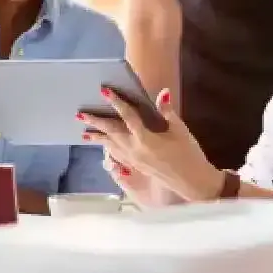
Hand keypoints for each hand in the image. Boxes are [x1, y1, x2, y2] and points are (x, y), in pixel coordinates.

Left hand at [79, 87, 223, 202]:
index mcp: (145, 138)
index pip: (127, 116)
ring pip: (111, 146)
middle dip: (96, 123)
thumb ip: (167, 112)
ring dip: (98, 138)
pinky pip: (117, 155)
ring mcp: (134, 160)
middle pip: (112, 133)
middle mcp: (135, 149)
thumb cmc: (188, 153)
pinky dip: (109, 148)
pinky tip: (105, 147)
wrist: (192, 181)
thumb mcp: (180, 130)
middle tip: (80, 115)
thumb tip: (162, 92)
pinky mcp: (136, 166)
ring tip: (85, 134)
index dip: (116, 102)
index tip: (103, 91)